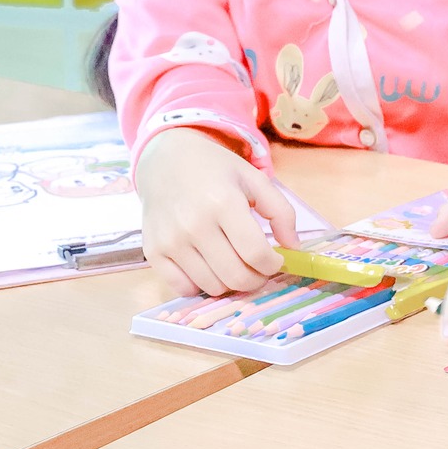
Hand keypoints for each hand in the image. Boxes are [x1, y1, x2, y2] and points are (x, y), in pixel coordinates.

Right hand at [134, 127, 299, 296]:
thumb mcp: (255, 179)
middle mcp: (194, 225)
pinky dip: (200, 286)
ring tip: (235, 265)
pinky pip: (183, 288)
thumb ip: (281, 212)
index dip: (273, 265)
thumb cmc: (215, 170)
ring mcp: (171, 241)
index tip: (276, 260)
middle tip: (259, 269)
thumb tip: (294, 248)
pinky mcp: (153, 252)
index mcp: (223, 203)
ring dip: (230, 283)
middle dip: (256, 279)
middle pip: (236, 276)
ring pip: (213, 287)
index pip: (256, 254)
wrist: (165, 160)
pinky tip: (208, 268)